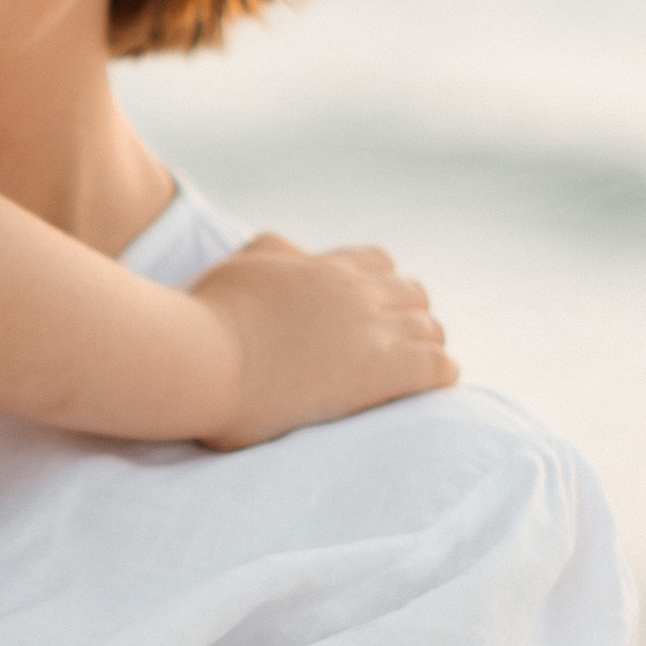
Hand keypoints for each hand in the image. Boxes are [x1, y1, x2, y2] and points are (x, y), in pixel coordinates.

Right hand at [187, 233, 455, 448]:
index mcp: (325, 268)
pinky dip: (438, 378)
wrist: (206, 360)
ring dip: (424, 350)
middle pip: (414, 296)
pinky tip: (423, 393)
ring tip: (408, 377)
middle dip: (408, 319)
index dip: (379, 289)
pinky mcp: (384, 371)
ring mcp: (375, 329)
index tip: (367, 314)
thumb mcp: (240, 267)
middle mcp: (358, 292)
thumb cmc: (207, 319)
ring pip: (432, 330)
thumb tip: (293, 251)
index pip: (380, 264)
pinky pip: (439, 367)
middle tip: (390, 350)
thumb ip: (272, 253)